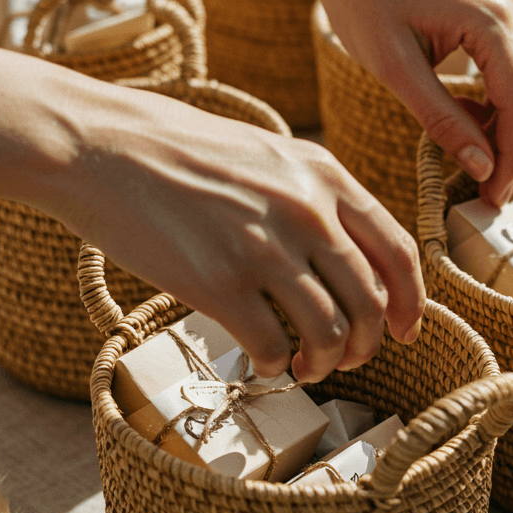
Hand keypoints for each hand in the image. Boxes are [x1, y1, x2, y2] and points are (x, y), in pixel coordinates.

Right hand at [0, 53, 424, 382]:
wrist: (101, 147)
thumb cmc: (178, 151)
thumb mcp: (268, 154)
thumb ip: (313, 197)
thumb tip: (348, 257)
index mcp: (324, 176)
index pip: (396, 252)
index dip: (410, 303)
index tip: (405, 332)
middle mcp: (306, 212)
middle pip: (370, 303)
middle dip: (366, 345)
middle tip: (345, 360)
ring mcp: (265, 249)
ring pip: (329, 332)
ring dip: (323, 362)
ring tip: (304, 366)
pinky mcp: (220, 284)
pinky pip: (273, 346)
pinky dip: (275, 365)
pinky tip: (262, 360)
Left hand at [304, 0, 512, 206]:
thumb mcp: (395, 68)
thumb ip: (442, 120)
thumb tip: (483, 168)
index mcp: (491, 20)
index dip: (511, 159)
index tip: (492, 198)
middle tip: (498, 196)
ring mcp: (509, 10)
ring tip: (490, 171)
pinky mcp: (496, 16)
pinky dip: (507, 108)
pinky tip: (475, 129)